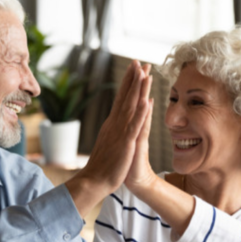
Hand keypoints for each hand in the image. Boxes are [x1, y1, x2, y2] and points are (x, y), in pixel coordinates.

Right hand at [66, 61, 152, 216]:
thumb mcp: (109, 143)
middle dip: (133, 79)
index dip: (128, 83)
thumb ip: (113, 131)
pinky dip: (140, 113)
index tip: (134, 68)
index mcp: (112, 124)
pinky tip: (146, 101)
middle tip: (140, 61)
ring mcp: (120, 132)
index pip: (121, 98)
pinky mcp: (125, 143)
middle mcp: (115, 124)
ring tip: (145, 74)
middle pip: (125, 97)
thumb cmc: (103, 165)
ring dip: (138, 89)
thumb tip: (115, 122)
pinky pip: (134, 125)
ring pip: (130, 106)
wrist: (94, 180)